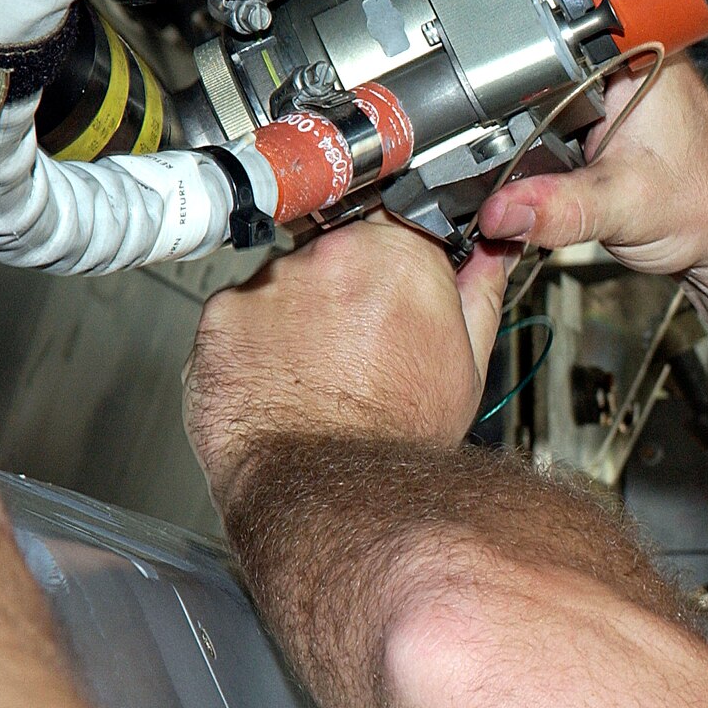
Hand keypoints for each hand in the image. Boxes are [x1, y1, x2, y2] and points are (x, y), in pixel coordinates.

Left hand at [184, 214, 514, 507]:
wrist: (330, 491)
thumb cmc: (396, 437)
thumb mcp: (466, 365)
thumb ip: (477, 294)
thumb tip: (488, 256)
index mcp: (396, 257)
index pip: (397, 216)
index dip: (399, 252)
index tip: (398, 280)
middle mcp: (327, 257)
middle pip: (336, 250)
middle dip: (347, 286)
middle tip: (361, 343)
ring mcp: (267, 285)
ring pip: (285, 284)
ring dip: (298, 314)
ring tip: (320, 372)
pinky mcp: (220, 317)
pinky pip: (238, 316)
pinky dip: (254, 343)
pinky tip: (282, 381)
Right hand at [474, 58, 707, 279]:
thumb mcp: (623, 206)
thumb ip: (557, 208)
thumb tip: (499, 210)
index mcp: (638, 52)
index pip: (548, 36)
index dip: (510, 71)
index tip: (495, 108)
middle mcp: (628, 60)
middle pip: (539, 67)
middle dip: (519, 111)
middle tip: (538, 152)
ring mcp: (619, 90)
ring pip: (544, 98)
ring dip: (532, 131)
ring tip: (557, 162)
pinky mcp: (611, 120)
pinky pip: (559, 123)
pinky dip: (548, 148)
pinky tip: (563, 167)